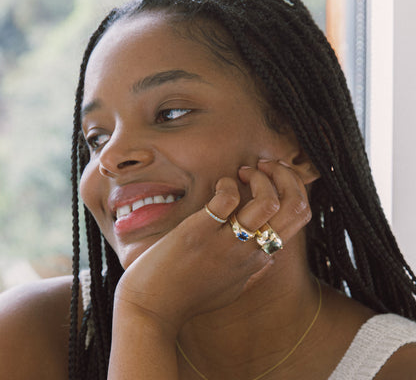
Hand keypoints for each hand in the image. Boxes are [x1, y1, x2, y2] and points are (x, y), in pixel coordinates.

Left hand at [113, 160, 310, 335]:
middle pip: (295, 207)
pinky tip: (218, 186)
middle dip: (288, 177)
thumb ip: (254, 274)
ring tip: (242, 173)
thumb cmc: (189, 298)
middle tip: (266, 166)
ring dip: (259, 177)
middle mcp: (250, 251)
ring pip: (269, 202)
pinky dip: (226, 184)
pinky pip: (227, 199)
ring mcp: (226, 243)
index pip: (298, 218)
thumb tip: (271, 260)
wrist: (152, 309)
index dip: (293, 189)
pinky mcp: (200, 232)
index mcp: (259, 258)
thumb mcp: (231, 289)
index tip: (274, 178)